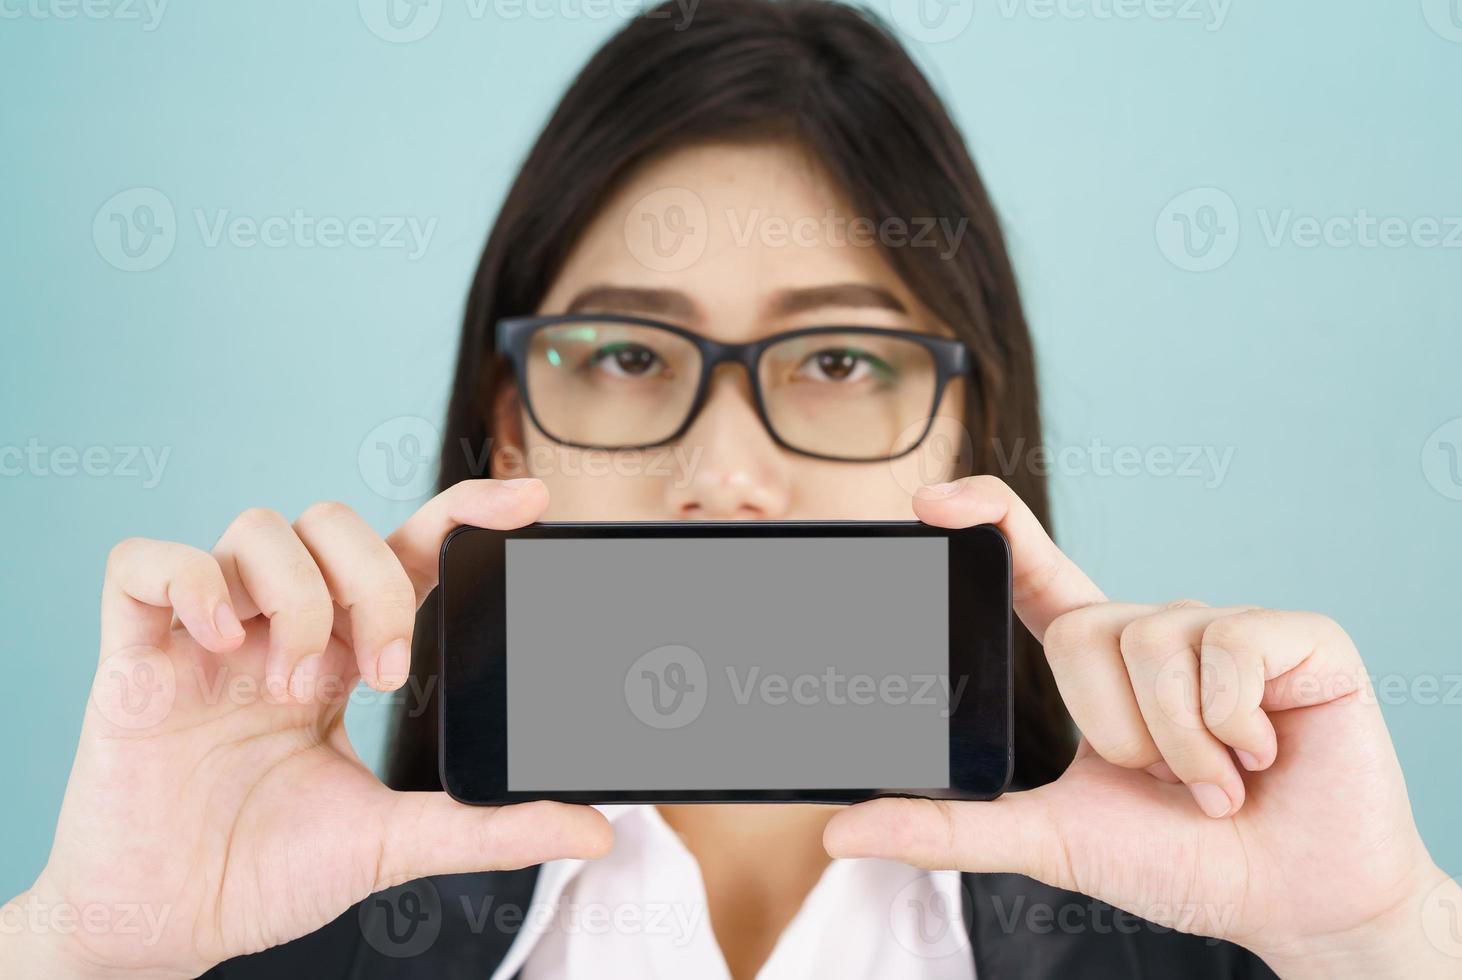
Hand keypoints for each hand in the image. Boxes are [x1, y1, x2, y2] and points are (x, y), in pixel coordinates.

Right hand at [3, 480, 610, 978]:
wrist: (168, 927)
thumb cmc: (268, 874)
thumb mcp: (394, 843)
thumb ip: (490, 828)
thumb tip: (594, 830)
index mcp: (339, 657)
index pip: (403, 552)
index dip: (461, 512)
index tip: (529, 503)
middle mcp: (277, 628)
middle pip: (333, 523)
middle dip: (374, 582)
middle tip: (382, 672)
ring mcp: (204, 636)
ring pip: (256, 527)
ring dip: (295, 597)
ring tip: (290, 686)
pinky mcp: (131, 654)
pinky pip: (145, 562)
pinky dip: (190, 581)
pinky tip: (219, 641)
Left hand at [824, 476, 1457, 978]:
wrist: (1292, 900)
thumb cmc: (1177, 862)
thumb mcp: (1049, 840)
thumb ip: (949, 829)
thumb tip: (842, 830)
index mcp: (1098, 661)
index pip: (1033, 567)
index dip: (987, 520)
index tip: (931, 502)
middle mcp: (1155, 628)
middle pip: (1083, 628)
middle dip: (1118, 731)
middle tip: (1162, 782)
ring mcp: (1225, 627)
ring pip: (1149, 641)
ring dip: (1177, 744)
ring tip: (1216, 781)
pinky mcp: (1296, 637)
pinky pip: (1226, 650)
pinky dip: (1234, 726)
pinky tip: (1262, 756)